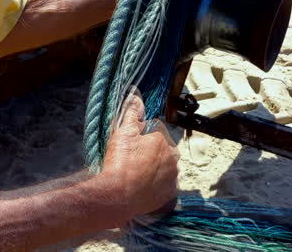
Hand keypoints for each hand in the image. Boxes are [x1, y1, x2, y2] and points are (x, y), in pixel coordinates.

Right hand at [101, 94, 179, 217]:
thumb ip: (131, 113)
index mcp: (163, 140)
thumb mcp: (123, 132)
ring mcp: (172, 178)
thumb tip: (136, 96)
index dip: (140, 135)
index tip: (130, 145)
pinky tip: (143, 187)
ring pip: (165, 168)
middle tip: (131, 160)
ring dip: (154, 169)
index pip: (155, 130)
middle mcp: (173, 158)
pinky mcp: (169, 195)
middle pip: (162, 150)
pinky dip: (157, 186)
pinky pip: (165, 186)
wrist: (118, 196)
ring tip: (136, 175)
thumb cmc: (120, 162)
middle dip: (150, 152)